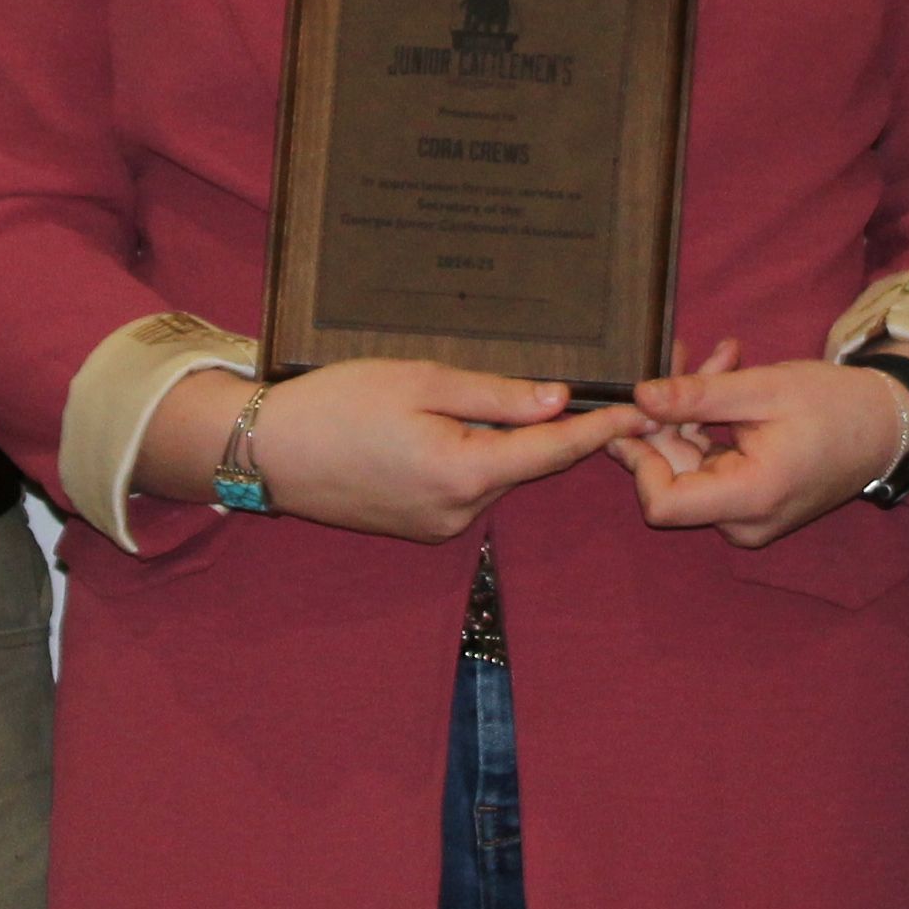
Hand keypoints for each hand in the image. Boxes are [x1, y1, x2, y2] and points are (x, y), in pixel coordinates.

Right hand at [148, 361, 645, 543]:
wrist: (264, 453)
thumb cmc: (336, 404)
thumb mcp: (420, 381)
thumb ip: (495, 395)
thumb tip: (558, 399)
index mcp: (466, 472)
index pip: (554, 451)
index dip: (601, 428)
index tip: (645, 410)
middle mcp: (460, 512)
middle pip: (527, 464)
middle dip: (550, 428)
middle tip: (580, 383)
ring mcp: (439, 527)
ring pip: (496, 476)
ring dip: (504, 442)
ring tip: (486, 398)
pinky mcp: (419, 528)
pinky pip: (466, 488)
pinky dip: (472, 459)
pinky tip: (444, 427)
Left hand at [611, 344, 908, 547]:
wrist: (886, 426)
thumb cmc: (836, 405)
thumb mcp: (763, 389)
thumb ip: (697, 396)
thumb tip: (638, 397)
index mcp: (750, 497)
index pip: (661, 504)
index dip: (639, 458)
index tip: (639, 410)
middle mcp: (744, 521)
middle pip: (672, 477)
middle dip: (667, 416)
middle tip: (680, 354)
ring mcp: (748, 517)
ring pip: (690, 466)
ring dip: (691, 412)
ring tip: (720, 356)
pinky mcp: (751, 505)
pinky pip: (712, 467)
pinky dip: (710, 427)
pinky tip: (726, 378)